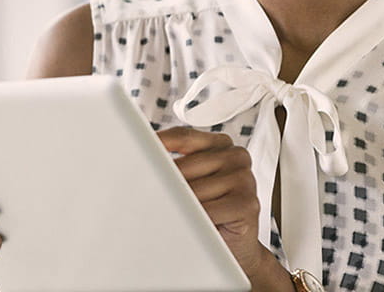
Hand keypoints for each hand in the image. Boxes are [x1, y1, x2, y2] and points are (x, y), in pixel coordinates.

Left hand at [157, 127, 271, 277]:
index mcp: (221, 144)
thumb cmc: (211, 210)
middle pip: (183, 166)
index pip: (182, 136)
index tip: (136, 152)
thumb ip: (175, 165)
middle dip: (165, 185)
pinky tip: (195, 225)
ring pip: (192, 191)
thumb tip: (143, 159)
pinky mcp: (247, 203)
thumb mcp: (192, 181)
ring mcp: (244, 178)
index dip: (157, 145)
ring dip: (180, 207)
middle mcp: (235, 156)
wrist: (239, 247)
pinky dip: (194, 221)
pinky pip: (206, 211)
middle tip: (155, 197)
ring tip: (181, 215)